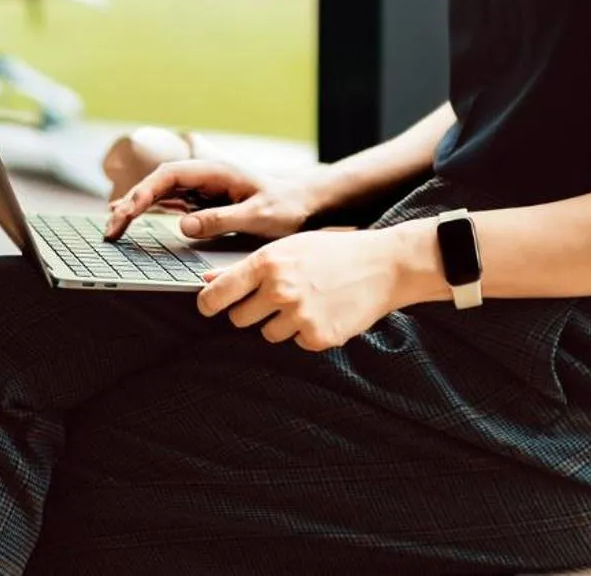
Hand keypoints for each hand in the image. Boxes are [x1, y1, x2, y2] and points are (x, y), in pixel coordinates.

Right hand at [102, 159, 322, 241]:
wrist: (305, 202)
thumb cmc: (286, 207)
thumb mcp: (258, 216)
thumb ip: (221, 219)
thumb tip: (183, 225)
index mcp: (214, 171)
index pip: (168, 176)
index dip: (143, 193)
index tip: (126, 213)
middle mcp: (203, 175)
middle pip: (156, 184)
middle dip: (130, 204)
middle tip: (110, 231)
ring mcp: (201, 188)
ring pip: (158, 194)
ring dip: (134, 209)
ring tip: (111, 230)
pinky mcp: (202, 201)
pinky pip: (168, 204)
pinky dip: (147, 213)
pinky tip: (129, 221)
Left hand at [195, 228, 404, 350]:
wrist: (383, 265)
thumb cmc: (332, 252)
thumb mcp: (287, 248)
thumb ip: (246, 267)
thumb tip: (207, 279)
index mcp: (267, 263)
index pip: (218, 293)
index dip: (207, 303)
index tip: (207, 307)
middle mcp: (279, 290)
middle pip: (239, 318)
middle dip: (251, 312)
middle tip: (275, 298)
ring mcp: (299, 315)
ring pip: (268, 333)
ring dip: (281, 323)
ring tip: (307, 301)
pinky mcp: (318, 336)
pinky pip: (297, 343)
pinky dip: (308, 332)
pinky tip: (325, 311)